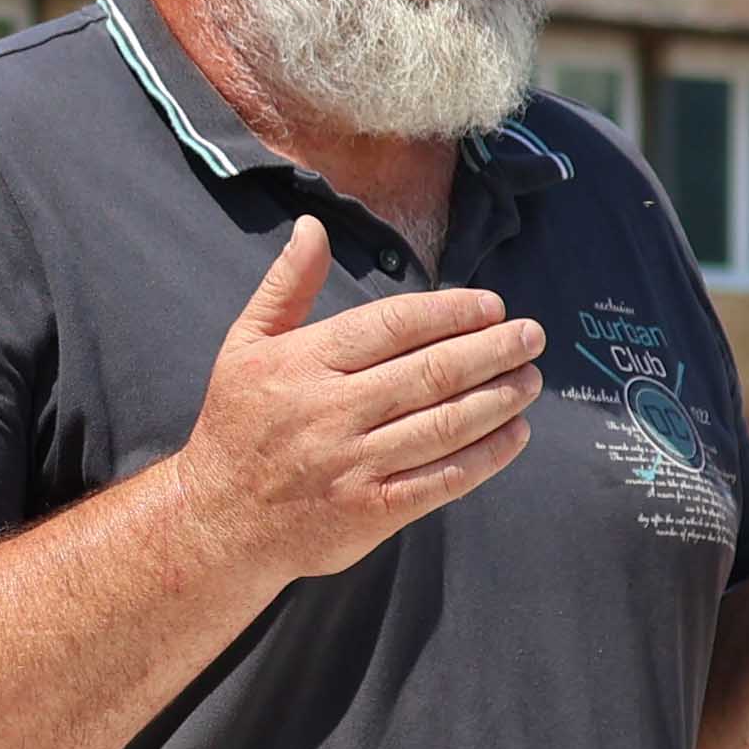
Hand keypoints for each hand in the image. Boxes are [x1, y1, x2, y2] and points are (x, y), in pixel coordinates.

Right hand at [171, 220, 540, 581]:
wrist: (216, 520)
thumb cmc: (237, 425)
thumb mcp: (243, 347)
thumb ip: (285, 287)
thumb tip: (313, 227)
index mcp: (302, 364)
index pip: (392, 325)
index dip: (451, 312)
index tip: (491, 306)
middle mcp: (329, 411)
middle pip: (432, 372)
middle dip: (493, 350)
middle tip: (532, 336)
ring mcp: (353, 464)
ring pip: (446, 423)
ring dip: (501, 399)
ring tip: (531, 379)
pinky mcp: (372, 510)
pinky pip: (444, 478)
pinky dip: (488, 455)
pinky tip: (514, 434)